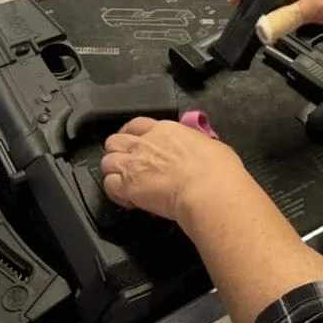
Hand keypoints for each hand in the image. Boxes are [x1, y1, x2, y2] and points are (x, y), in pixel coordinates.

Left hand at [101, 117, 248, 224]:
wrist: (208, 188)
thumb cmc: (216, 168)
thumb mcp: (207, 144)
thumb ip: (191, 145)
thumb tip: (194, 151)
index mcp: (164, 129)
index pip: (136, 124)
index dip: (131, 134)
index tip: (133, 142)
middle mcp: (145, 143)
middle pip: (115, 141)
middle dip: (118, 152)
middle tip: (126, 164)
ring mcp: (134, 164)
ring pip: (107, 162)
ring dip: (113, 171)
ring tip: (124, 183)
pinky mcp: (129, 187)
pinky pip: (109, 185)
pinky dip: (115, 192)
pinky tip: (127, 198)